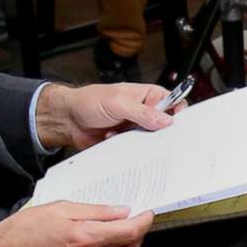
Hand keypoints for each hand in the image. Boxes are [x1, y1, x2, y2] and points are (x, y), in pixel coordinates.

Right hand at [0, 202, 153, 246]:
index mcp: (85, 237)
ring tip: (113, 237)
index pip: (130, 232)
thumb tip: (121, 212)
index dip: (144, 222)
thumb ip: (95, 211)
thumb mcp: (59, 208)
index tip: (148, 214)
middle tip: (132, 224)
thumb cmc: (24, 231)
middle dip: (136, 235)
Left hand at [36, 81, 177, 152]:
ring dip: (141, 141)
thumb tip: (166, 120)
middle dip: (161, 132)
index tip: (176, 123)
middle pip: (165, 125)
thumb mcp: (118, 103)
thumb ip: (143, 112)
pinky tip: (116, 141)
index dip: (178, 113)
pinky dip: (130, 149)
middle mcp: (144, 112)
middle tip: (153, 135)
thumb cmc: (89, 101)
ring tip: (127, 135)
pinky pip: (137, 150)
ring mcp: (136, 128)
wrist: (68, 119)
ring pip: (152, 140)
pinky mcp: (127, 142)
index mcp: (147, 96)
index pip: (173, 102)